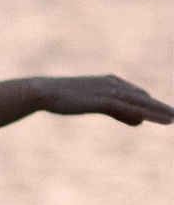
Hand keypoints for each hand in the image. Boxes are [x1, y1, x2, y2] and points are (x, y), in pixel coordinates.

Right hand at [42, 75, 170, 125]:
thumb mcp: (97, 106)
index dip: (154, 106)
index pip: (139, 96)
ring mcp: (107, 92)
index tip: (168, 113)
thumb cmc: (65, 98)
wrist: (44, 92)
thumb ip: (120, 113)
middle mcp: (113, 85)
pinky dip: (139, 113)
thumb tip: (140, 121)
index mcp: (112, 83)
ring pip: (137, 103)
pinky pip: (124, 108)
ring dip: (155, 111)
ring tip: (171, 118)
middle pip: (143, 98)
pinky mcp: (100, 100)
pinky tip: (149, 119)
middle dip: (160, 108)